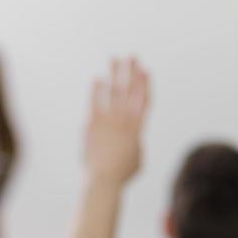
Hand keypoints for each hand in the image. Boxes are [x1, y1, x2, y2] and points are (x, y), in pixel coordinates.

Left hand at [83, 57, 151, 185]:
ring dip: (114, 74)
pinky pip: (95, 103)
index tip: (145, 71)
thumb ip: (136, 144)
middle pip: (129, 90)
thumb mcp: (137, 158)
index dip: (145, 84)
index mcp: (137, 128)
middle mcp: (123, 120)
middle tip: (132, 57)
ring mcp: (107, 121)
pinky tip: (97, 79)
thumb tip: (132, 140)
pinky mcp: (92, 125)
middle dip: (131, 72)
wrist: (103, 180)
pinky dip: (96, 90)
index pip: (143, 100)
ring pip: (112, 92)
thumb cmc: (122, 174)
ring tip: (115, 60)